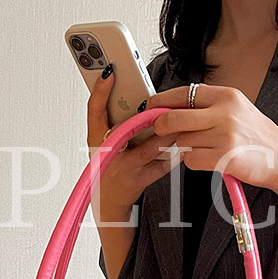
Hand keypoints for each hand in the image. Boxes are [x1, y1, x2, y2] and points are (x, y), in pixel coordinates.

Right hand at [87, 67, 176, 222]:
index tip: (110, 73)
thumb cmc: (110, 168)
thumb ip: (117, 124)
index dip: (99, 91)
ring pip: (151, 145)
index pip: (93, 110)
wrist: (109, 205)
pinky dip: (174, 155)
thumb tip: (142, 103)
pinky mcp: (137, 181)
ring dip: (169, 134)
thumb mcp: (105, 145)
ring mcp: (122, 167)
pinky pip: (161, 164)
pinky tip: (184, 147)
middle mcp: (107, 153)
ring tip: (183, 122)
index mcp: (96, 139)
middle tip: (164, 103)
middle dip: (150, 115)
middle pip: (129, 127)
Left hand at [144, 83, 277, 192]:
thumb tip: (170, 107)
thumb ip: (207, 106)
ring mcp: (225, 135)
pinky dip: (194, 161)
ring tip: (205, 148)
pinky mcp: (224, 157)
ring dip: (185, 147)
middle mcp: (225, 112)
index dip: (161, 101)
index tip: (150, 107)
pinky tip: (209, 159)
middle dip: (161, 126)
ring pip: (182, 141)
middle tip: (161, 132)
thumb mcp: (236, 109)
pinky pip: (191, 159)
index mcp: (227, 96)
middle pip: (173, 117)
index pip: (183, 93)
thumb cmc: (257, 136)